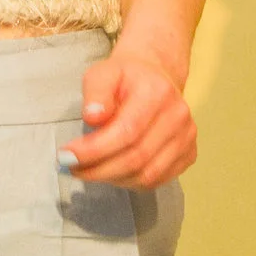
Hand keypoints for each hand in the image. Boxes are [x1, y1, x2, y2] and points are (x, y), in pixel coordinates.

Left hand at [60, 48, 197, 189]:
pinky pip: (158, 180)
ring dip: (112, 179)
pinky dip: (130, 182)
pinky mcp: (189, 154)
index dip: (94, 150)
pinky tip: (112, 172)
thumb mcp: (102, 73)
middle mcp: (178, 117)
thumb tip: (92, 118)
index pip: (126, 132)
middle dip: (98, 170)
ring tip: (89, 171)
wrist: (154, 77)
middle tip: (72, 169)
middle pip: (137, 158)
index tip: (66, 157)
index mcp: (157, 93)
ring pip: (148, 175)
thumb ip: (96, 92)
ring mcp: (187, 138)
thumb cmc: (124, 77)